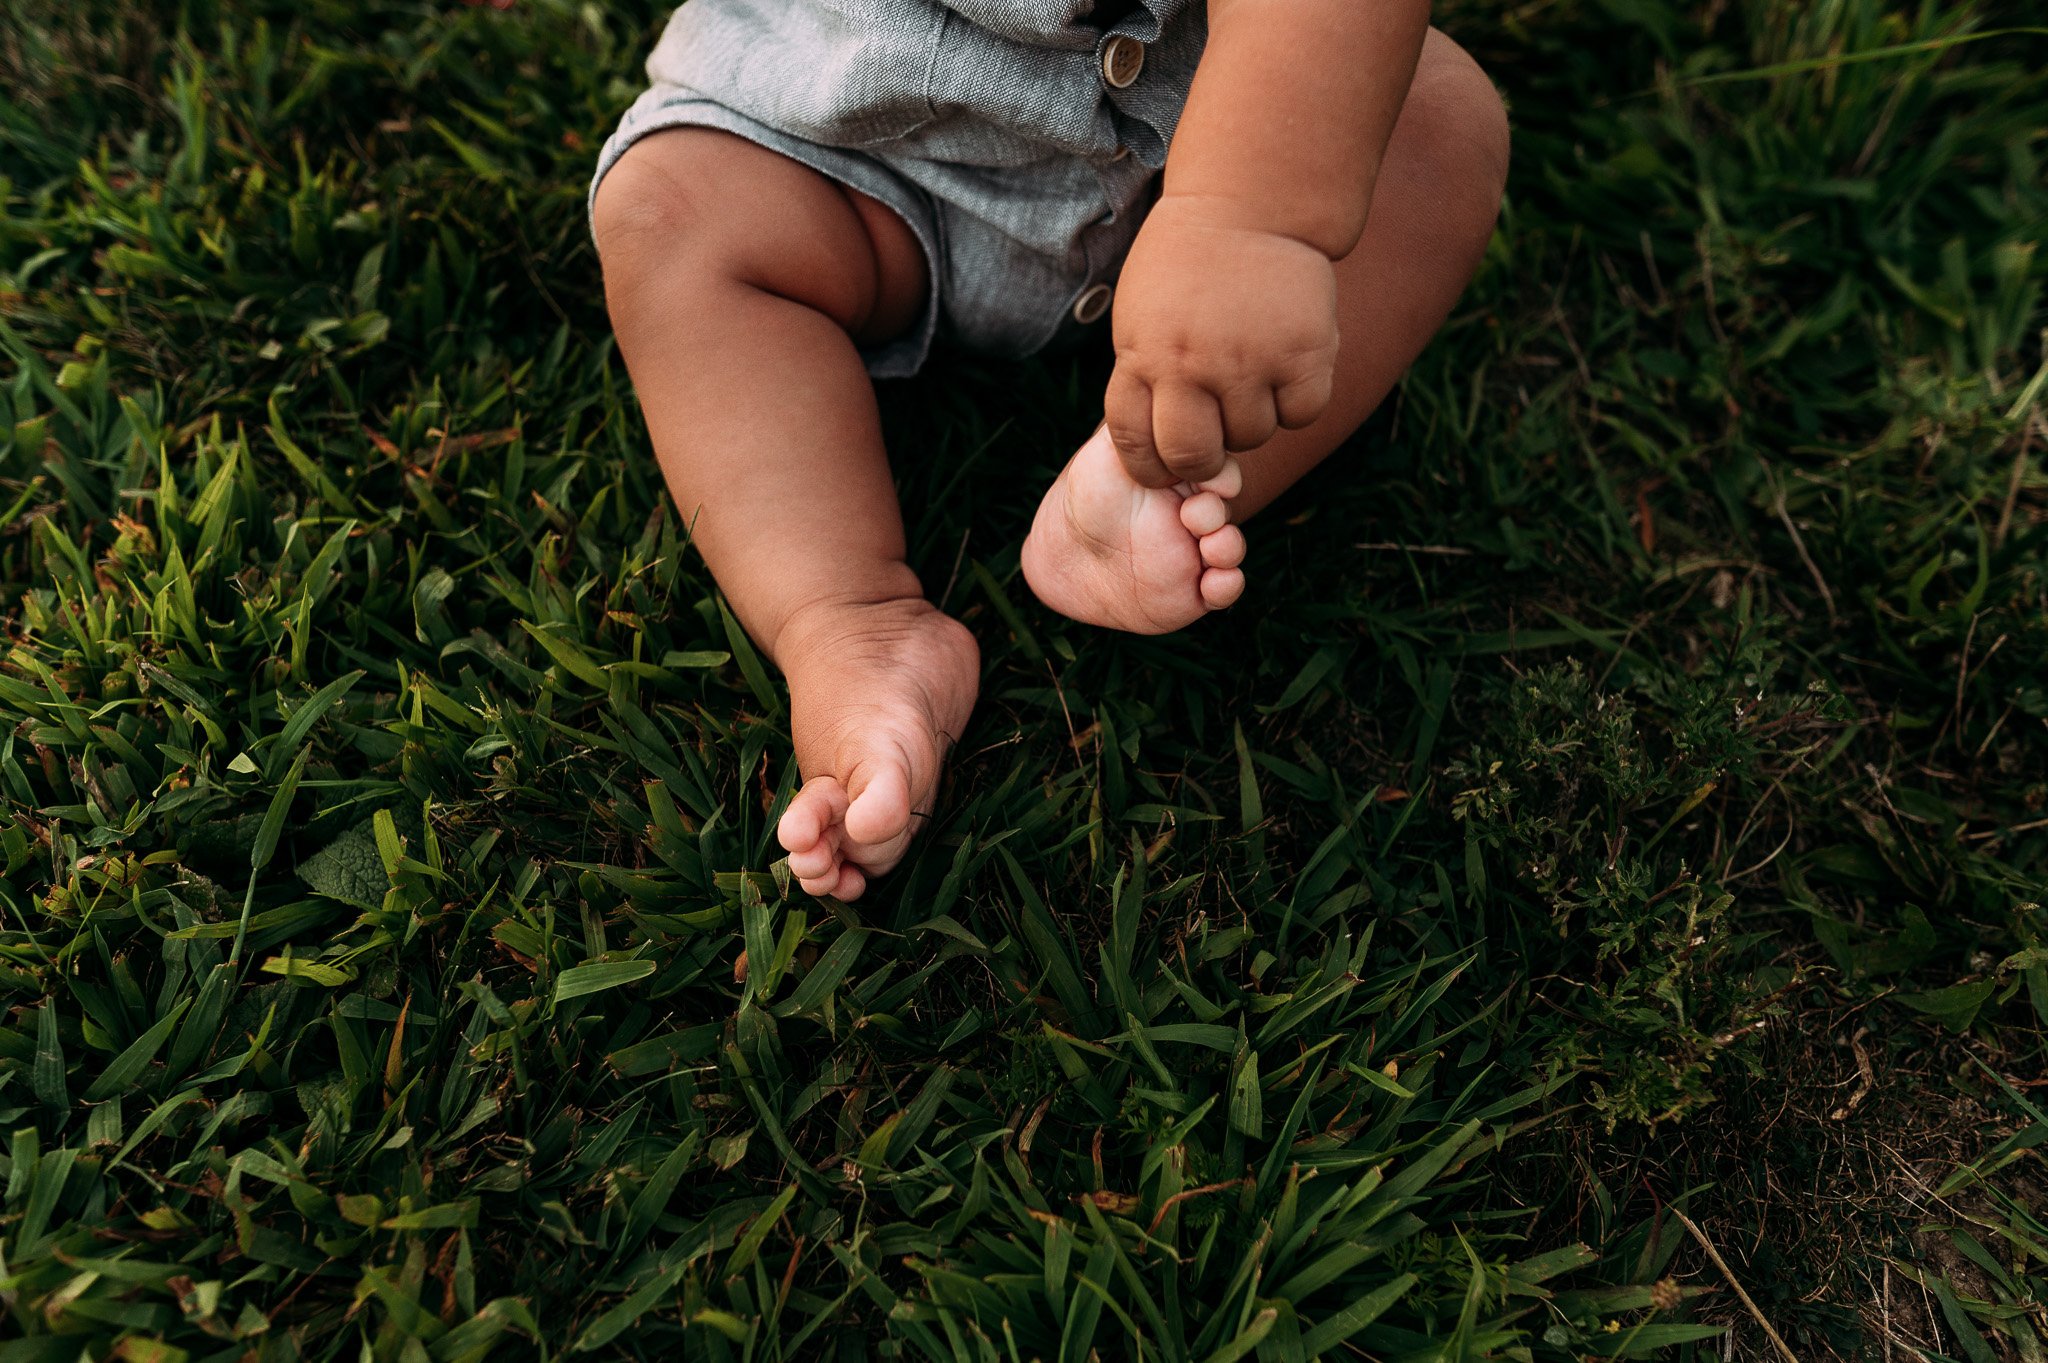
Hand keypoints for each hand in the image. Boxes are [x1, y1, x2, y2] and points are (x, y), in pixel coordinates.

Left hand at [1104, 195, 1339, 487]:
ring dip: (1253, 417)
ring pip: (1253, 436)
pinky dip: (1297, 401)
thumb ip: (1144, 378)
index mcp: (1142, 355)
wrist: (1249, 202)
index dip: (1151, 467)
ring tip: (1252, 372)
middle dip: (1202, 460)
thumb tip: (1158, 451)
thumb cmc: (1187, 265)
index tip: (1167, 464)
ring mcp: (1249, 358)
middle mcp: (1191, 363)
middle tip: (1215, 438)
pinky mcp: (1304, 351)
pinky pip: (1302, 414)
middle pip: (1193, 457)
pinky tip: (1287, 366)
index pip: (1134, 444)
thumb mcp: (1140, 316)